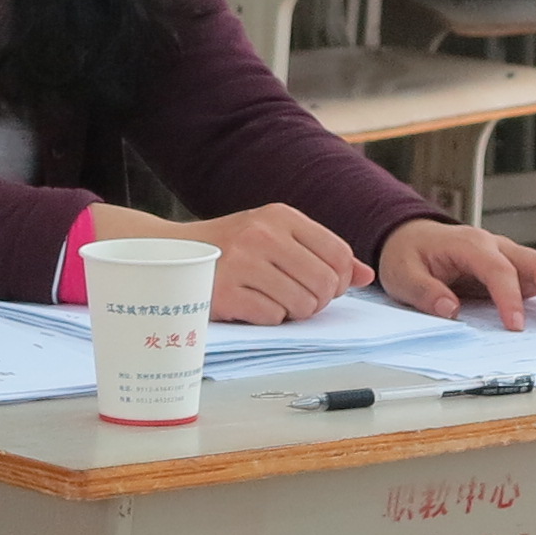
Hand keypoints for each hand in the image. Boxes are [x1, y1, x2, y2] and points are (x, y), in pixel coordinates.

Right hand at [80, 200, 363, 323]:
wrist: (170, 255)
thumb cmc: (229, 248)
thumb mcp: (275, 235)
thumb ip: (321, 252)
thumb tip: (366, 274)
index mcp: (280, 216)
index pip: (338, 253)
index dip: (339, 278)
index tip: (324, 285)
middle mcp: (262, 235)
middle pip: (325, 283)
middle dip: (318, 299)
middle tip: (298, 298)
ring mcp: (242, 264)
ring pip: (303, 304)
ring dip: (294, 311)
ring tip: (274, 301)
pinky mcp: (225, 294)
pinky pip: (273, 317)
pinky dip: (268, 318)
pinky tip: (252, 305)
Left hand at [378, 218, 535, 330]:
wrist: (412, 238)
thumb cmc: (409, 254)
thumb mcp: (402, 274)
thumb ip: (425, 292)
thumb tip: (449, 309)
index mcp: (469, 244)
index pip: (498, 269)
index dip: (510, 297)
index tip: (516, 325)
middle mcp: (496, 246)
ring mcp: (511, 255)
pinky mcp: (518, 267)